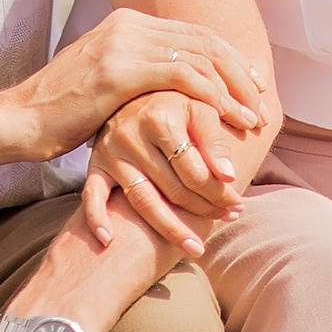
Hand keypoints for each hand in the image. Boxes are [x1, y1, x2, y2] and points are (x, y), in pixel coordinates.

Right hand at [8, 8, 267, 161]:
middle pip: (203, 42)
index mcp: (126, 23)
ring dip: (233, 90)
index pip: (192, 34)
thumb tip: (170, 84)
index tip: (250, 83)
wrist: (18, 121)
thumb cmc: (60, 113)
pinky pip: (184, 78)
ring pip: (200, 59)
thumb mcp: (104, 82)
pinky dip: (215, 98)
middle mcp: (128, 26)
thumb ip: (136, 72)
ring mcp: (124, 44)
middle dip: (238, 72)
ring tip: (252, 117)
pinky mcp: (120, 70)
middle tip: (261, 99)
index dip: (227, 57)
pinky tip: (229, 119)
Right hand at [83, 87, 274, 254]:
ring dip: (170, 228)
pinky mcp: (96, 164)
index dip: (220, 191)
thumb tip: (230, 175)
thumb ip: (217, 138)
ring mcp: (111, 152)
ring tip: (196, 247)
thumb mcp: (202, 106)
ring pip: (142, 200)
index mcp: (161, 116)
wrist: (141, 84)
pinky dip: (97, 218)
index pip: (195, 168)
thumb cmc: (180, 98)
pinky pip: (92, 195)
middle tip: (228, 221)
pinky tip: (109, 241)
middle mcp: (132, 134)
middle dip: (204, 209)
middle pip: (173, 187)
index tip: (239, 205)